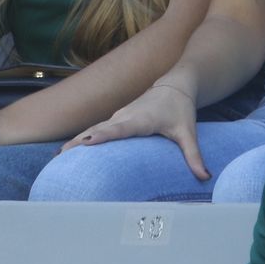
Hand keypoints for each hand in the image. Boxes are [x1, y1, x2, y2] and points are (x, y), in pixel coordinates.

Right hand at [61, 81, 208, 180]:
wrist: (174, 87)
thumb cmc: (180, 110)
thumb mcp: (188, 133)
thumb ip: (194, 155)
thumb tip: (205, 176)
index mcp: (141, 119)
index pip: (119, 129)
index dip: (103, 136)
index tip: (87, 142)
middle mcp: (124, 116)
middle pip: (99, 130)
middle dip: (80, 142)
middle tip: (63, 155)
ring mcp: (117, 117)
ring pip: (92, 129)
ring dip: (75, 141)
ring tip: (59, 156)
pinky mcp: (114, 120)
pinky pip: (94, 130)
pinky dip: (79, 139)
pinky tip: (65, 151)